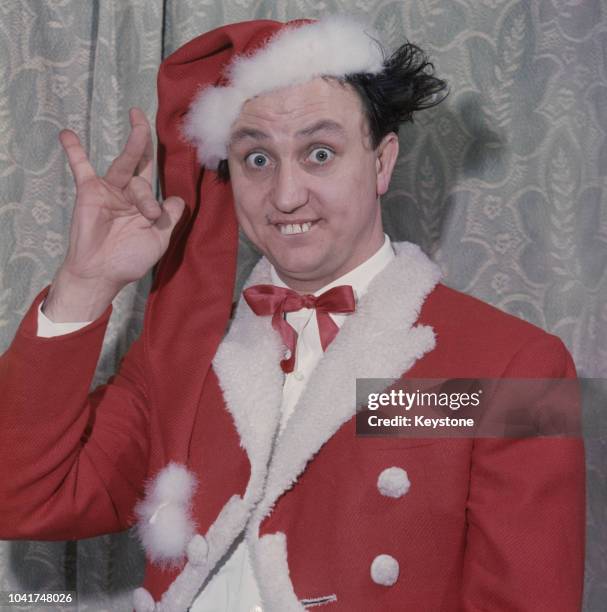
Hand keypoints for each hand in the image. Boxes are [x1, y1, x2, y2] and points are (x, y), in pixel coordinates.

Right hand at [44, 108, 184, 321]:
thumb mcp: (159, 239)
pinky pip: (81, 168)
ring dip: (133, 145)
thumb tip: (178, 199)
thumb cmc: (130, 260)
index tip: (152, 215)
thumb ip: (169, 218)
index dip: (160, 194)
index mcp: (146, 205)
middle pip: (141, 165)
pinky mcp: (90, 192)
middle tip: (141, 115)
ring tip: (138, 122)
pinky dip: (75, 152)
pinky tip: (68, 134)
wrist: (102, 272)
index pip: (156, 184)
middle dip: (144, 141)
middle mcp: (128, 194)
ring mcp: (109, 191)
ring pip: (124, 164)